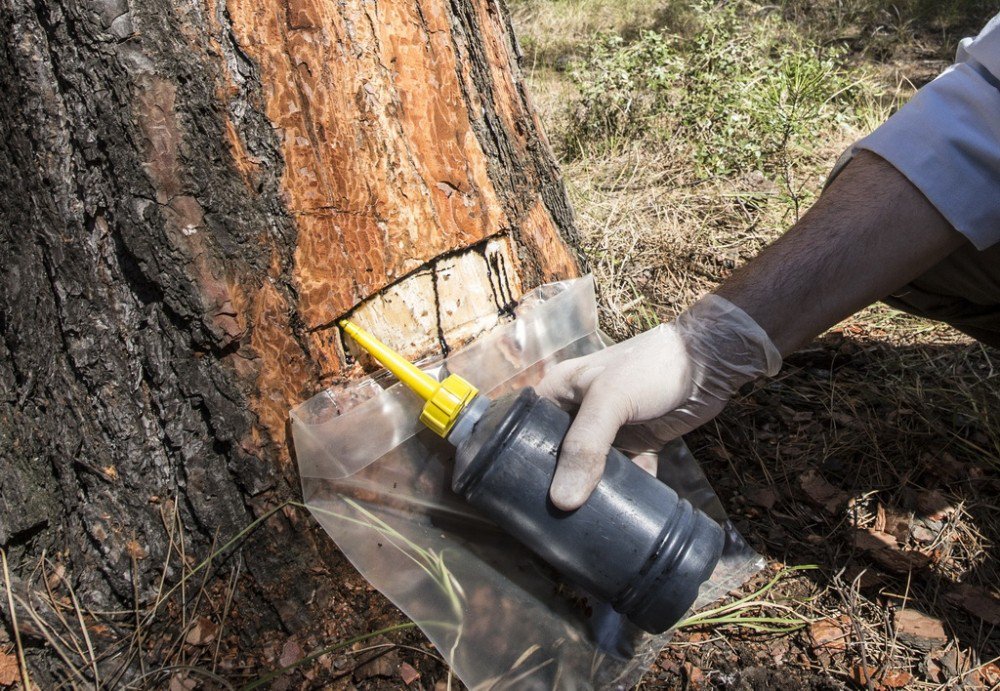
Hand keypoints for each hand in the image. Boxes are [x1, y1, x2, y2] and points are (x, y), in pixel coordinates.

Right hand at [535, 295, 780, 509]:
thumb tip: (563, 502)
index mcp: (559, 391)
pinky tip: (622, 516)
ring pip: (589, 469)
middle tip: (548, 523)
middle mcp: (578, 410)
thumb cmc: (650, 367)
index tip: (516, 501)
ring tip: (579, 528)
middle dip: (555, 486)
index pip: (525, 430)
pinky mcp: (637, 443)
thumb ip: (585, 446)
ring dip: (590, 493)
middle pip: (557, 455)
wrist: (709, 361)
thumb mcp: (609, 400)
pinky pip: (624, 474)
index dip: (516, 462)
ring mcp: (609, 429)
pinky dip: (625, 492)